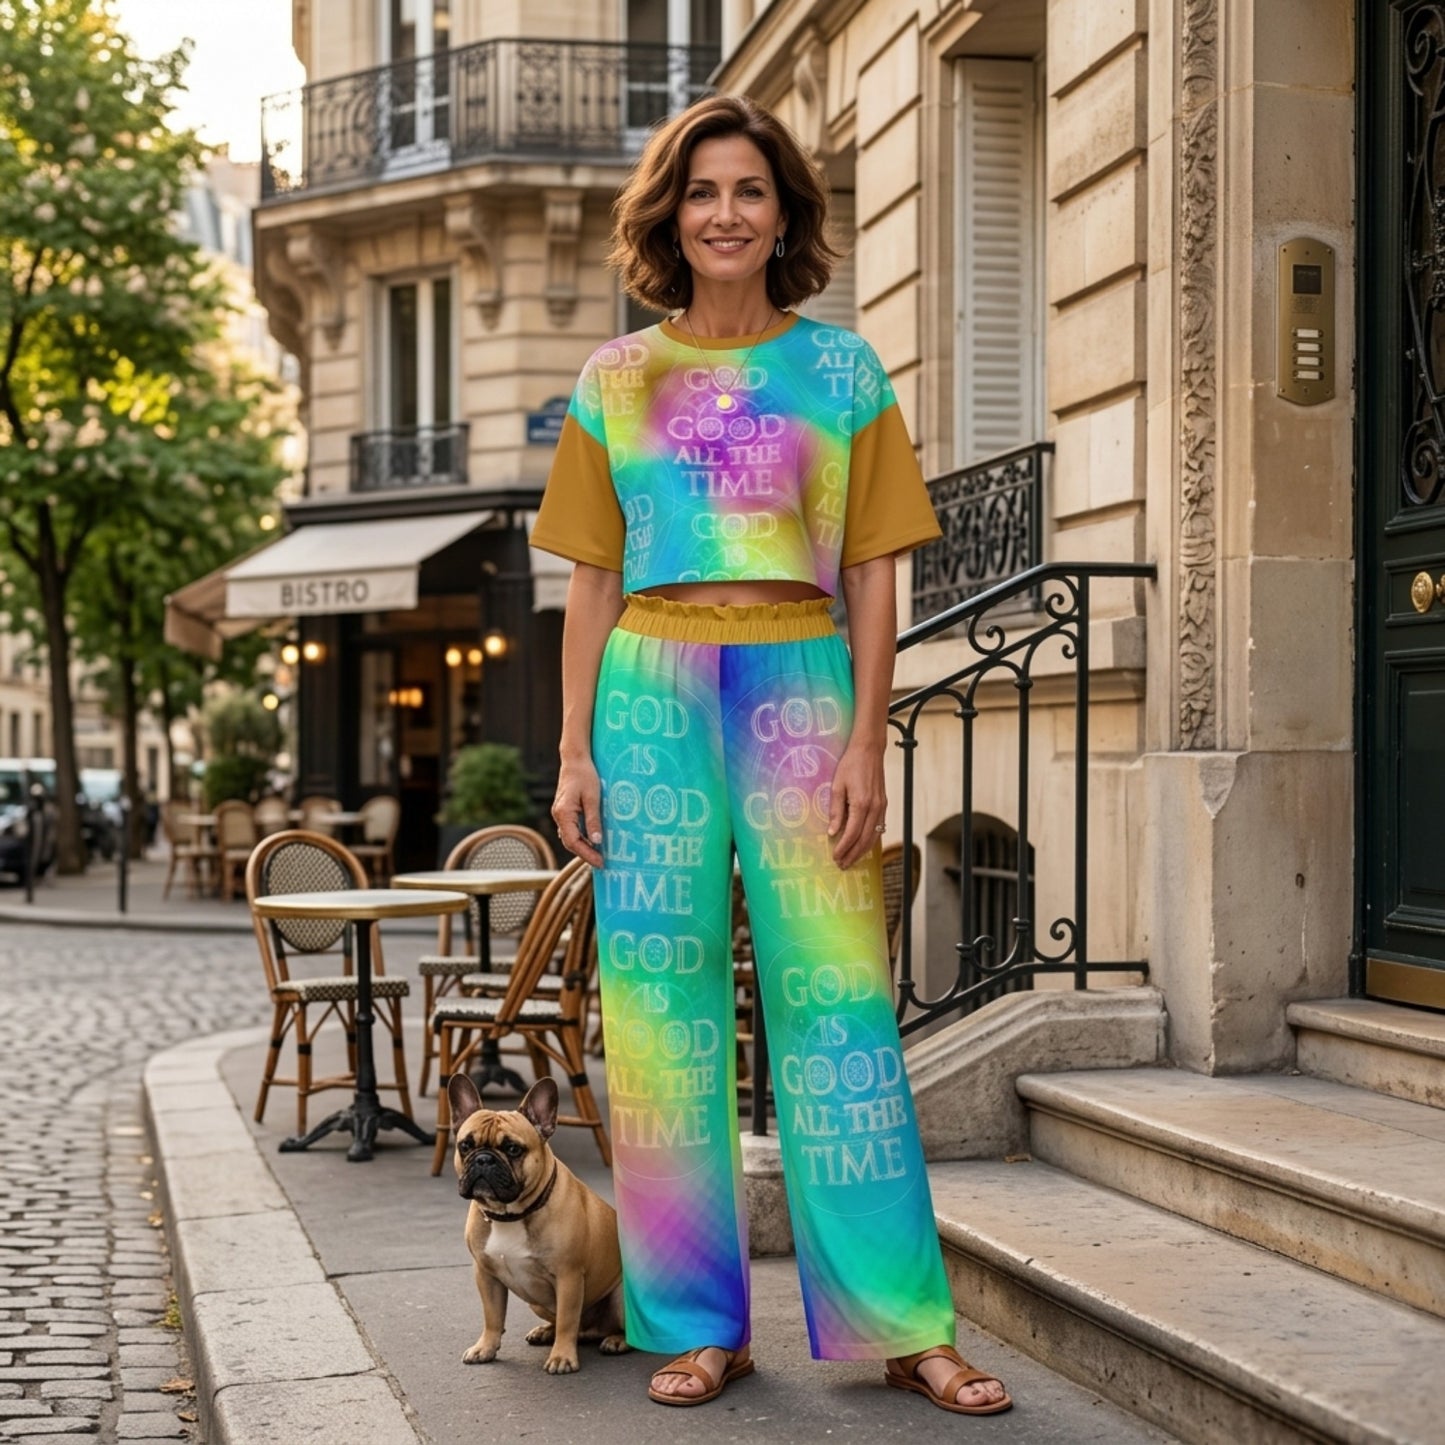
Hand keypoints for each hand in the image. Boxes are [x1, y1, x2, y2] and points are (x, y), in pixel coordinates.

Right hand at [552, 755, 603, 866]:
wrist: (575, 759)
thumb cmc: (585, 775)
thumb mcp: (593, 798)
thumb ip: (594, 820)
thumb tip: (597, 842)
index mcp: (563, 813)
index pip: (573, 841)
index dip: (587, 854)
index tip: (601, 862)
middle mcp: (558, 815)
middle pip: (569, 842)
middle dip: (585, 854)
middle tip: (602, 862)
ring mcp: (560, 813)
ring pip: (569, 837)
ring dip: (583, 847)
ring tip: (598, 855)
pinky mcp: (564, 810)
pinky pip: (570, 829)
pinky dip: (580, 837)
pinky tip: (592, 840)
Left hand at [827, 743, 885, 869]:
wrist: (869, 750)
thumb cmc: (850, 765)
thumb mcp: (837, 786)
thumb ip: (836, 811)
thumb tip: (832, 832)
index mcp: (861, 803)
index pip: (851, 834)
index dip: (843, 848)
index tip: (834, 857)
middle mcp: (874, 808)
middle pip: (864, 839)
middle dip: (853, 854)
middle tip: (842, 865)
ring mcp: (882, 807)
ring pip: (874, 836)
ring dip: (863, 851)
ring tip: (851, 860)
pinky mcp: (884, 804)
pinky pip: (879, 828)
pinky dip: (871, 840)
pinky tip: (863, 845)